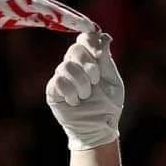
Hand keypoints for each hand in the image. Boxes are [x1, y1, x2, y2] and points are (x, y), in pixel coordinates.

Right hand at [46, 31, 124, 151]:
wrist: (100, 128)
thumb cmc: (108, 106)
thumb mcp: (112, 81)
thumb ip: (106, 60)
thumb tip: (103, 36)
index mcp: (90, 60)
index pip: (85, 38)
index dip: (90, 42)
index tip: (99, 54)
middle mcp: (74, 65)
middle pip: (75, 49)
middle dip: (89, 66)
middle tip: (95, 82)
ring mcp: (62, 77)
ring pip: (66, 66)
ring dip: (81, 83)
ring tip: (86, 96)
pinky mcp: (53, 91)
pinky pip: (58, 81)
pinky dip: (71, 92)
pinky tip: (75, 101)